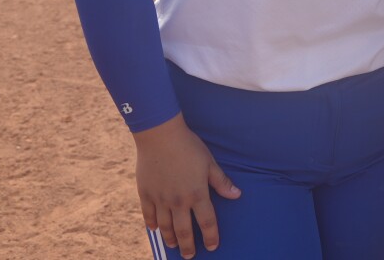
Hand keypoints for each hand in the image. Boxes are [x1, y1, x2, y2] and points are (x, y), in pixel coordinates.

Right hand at [133, 114, 240, 258]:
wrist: (160, 135)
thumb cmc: (188, 146)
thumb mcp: (209, 162)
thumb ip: (221, 181)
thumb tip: (237, 195)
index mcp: (197, 194)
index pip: (207, 222)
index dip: (211, 236)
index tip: (212, 246)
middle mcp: (178, 201)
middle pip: (184, 231)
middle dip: (188, 247)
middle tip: (190, 256)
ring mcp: (160, 199)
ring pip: (165, 227)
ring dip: (170, 239)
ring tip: (173, 246)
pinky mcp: (146, 193)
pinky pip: (148, 214)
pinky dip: (152, 224)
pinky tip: (155, 229)